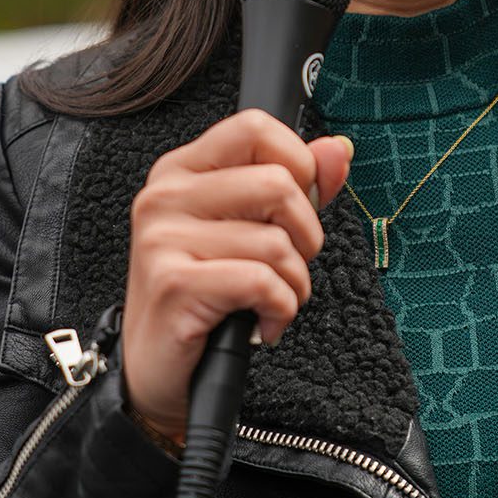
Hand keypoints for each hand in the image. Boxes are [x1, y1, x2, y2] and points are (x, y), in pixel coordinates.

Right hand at [121, 111, 352, 442]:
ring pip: (276, 242)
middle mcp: (165, 195)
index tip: (298, 205)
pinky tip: (263, 322)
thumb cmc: (209, 295)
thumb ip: (297, 184)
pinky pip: (262, 282)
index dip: (296, 162)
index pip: (253, 126)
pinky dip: (280, 309)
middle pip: (277, 183)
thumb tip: (338, 150)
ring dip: (294, 284)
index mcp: (182, 170)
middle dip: (306, 235)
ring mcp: (163, 239)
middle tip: (288, 265)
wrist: (160, 371)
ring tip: (272, 300)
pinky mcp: (173, 284)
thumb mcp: (251, 230)